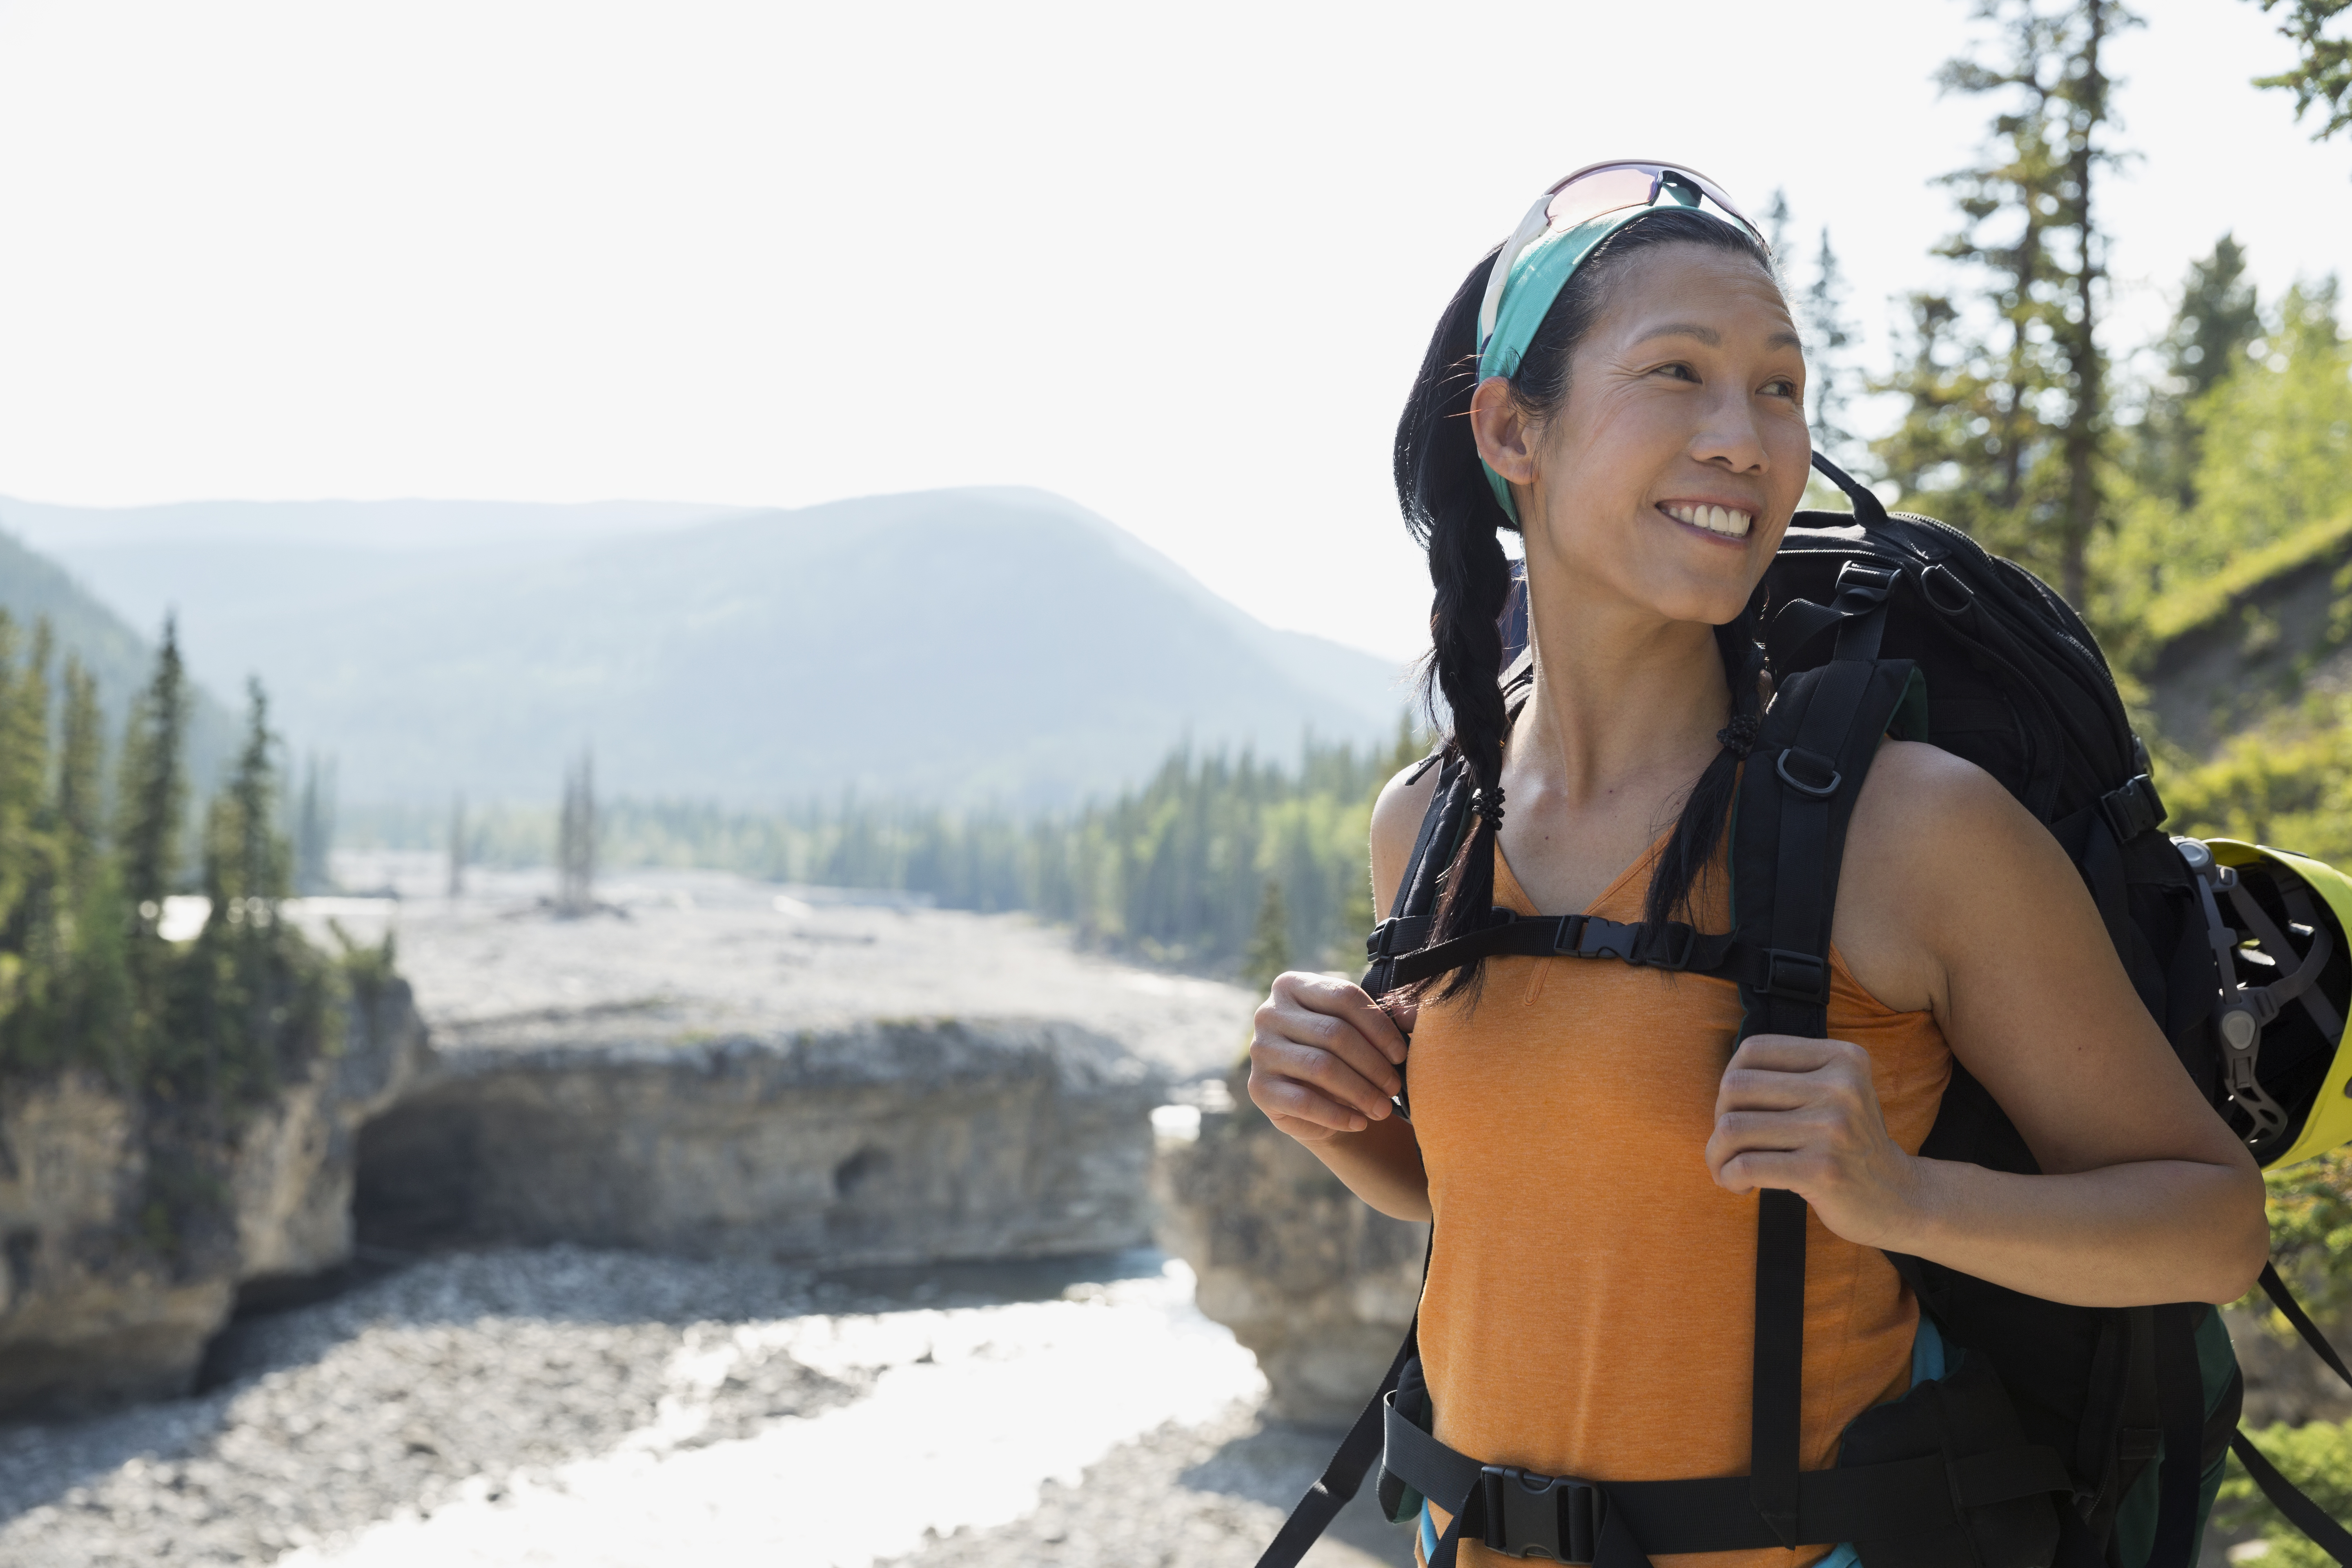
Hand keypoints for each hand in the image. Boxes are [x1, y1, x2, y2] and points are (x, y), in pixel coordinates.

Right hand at [1248, 972, 1411, 1145]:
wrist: (1313, 1098)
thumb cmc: (1343, 1055)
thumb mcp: (1364, 1032)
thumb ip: (1390, 1018)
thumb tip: (1414, 1016)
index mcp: (1293, 986)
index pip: (1343, 996)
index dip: (1379, 1026)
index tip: (1401, 1054)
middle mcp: (1269, 1013)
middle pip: (1334, 1033)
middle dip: (1373, 1064)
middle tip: (1395, 1086)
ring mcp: (1260, 1050)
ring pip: (1320, 1067)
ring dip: (1360, 1091)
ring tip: (1383, 1108)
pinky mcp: (1259, 1088)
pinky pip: (1304, 1102)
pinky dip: (1338, 1115)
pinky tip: (1360, 1123)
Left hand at [1707, 1033, 1925, 1248]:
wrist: (1900, 1199)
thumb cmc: (1849, 1144)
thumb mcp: (1834, 1093)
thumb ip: (1788, 1076)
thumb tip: (1721, 1082)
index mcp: (1843, 1058)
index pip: (1753, 1050)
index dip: (1730, 1079)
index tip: (1738, 1109)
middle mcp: (1841, 1087)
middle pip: (1735, 1086)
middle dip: (1720, 1119)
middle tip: (1731, 1144)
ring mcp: (1833, 1129)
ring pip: (1733, 1128)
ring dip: (1717, 1154)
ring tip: (1728, 1168)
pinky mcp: (1822, 1171)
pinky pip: (1746, 1165)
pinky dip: (1729, 1177)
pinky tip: (1739, 1186)